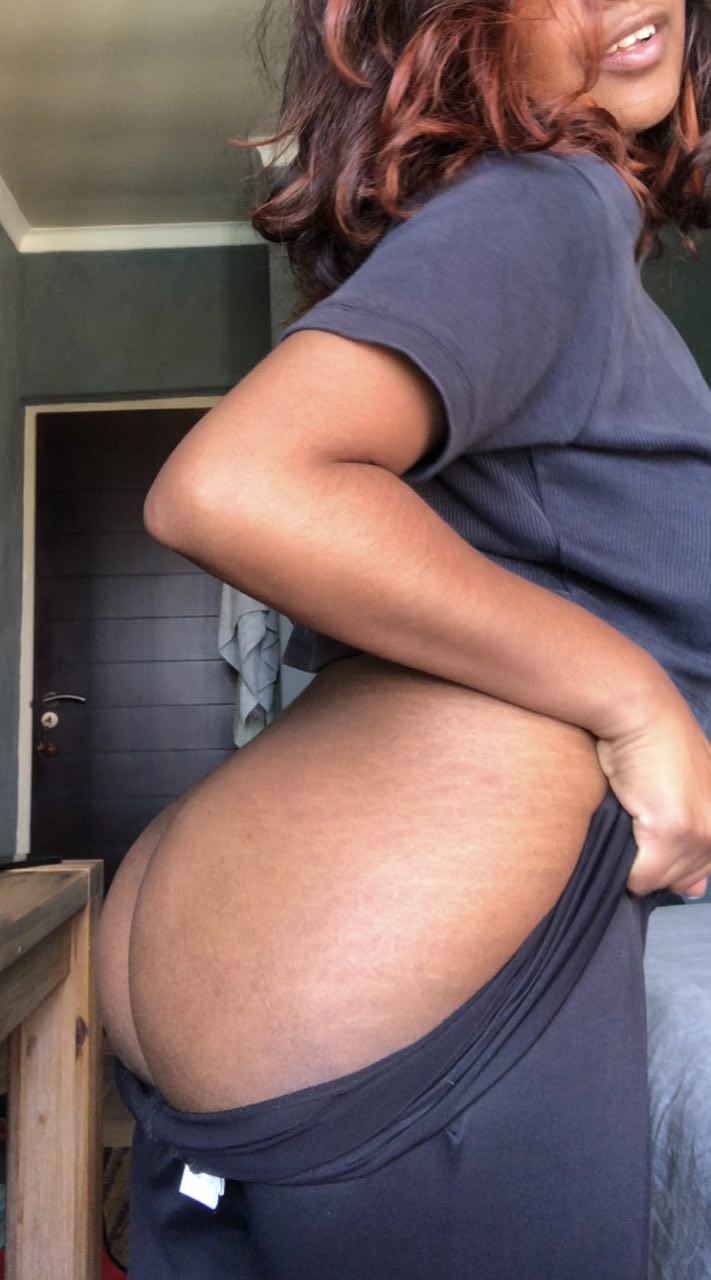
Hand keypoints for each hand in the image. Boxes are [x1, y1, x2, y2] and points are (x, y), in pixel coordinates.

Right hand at [595, 683, 710, 896]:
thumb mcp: (689, 790)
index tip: (651, 830)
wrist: (640, 713)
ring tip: (631, 820)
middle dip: (653, 863)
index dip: (668, 860)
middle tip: (638, 821)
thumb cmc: (655, 744)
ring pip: (656, 881)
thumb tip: (693, 891)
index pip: (696, 877)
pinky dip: (624, 867)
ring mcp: (697, 833)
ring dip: (636, 862)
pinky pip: (639, 877)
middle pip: (676, 882)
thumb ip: (696, 836)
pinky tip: (623, 827)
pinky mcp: (670, 831)